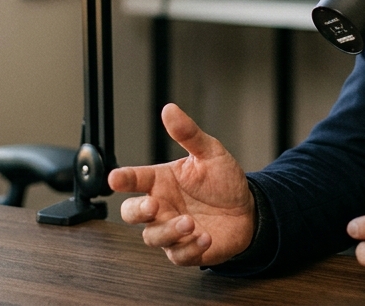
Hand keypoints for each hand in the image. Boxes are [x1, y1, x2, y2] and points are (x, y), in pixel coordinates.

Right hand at [108, 103, 255, 266]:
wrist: (248, 210)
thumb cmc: (223, 181)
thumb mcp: (210, 152)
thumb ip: (188, 134)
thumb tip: (170, 109)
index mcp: (162, 181)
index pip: (134, 179)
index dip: (123, 178)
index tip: (115, 178)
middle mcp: (162, 206)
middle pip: (131, 213)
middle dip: (138, 211)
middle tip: (154, 205)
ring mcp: (172, 230)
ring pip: (153, 237)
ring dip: (169, 231)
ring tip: (190, 223)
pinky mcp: (187, 250)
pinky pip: (178, 255)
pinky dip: (189, 249)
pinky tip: (205, 237)